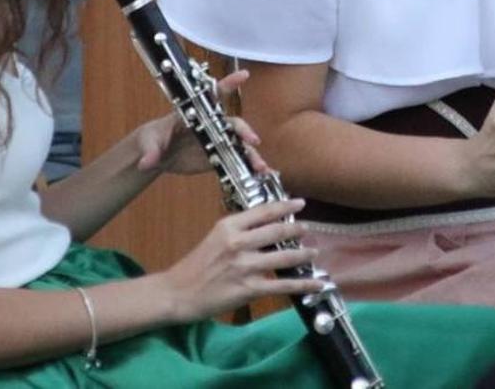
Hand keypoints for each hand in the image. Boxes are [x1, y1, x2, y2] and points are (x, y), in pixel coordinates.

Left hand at [134, 70, 268, 175]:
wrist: (156, 155)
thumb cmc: (152, 139)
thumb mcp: (148, 142)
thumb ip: (150, 150)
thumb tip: (147, 161)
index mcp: (195, 113)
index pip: (213, 95)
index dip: (228, 83)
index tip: (244, 75)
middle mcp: (210, 125)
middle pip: (232, 124)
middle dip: (244, 130)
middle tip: (253, 140)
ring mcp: (216, 142)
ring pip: (238, 145)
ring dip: (251, 154)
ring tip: (260, 167)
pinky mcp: (217, 158)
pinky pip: (235, 162)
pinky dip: (248, 168)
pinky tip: (260, 175)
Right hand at [160, 198, 325, 320]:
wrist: (177, 293)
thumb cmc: (195, 266)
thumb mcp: (214, 238)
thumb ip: (238, 231)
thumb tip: (266, 227)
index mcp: (229, 226)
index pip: (264, 211)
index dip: (285, 206)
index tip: (300, 202)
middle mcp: (239, 243)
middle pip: (278, 231)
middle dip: (298, 228)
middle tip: (308, 228)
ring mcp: (245, 266)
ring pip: (285, 256)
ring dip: (304, 254)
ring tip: (314, 252)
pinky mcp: (249, 288)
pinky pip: (283, 285)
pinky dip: (303, 284)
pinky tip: (317, 283)